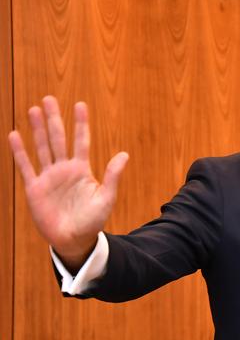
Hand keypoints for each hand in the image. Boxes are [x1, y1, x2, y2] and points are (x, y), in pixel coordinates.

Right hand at [8, 96, 128, 270]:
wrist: (74, 240)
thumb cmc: (92, 221)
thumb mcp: (106, 198)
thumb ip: (112, 176)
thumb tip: (124, 154)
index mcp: (82, 170)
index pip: (81, 141)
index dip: (80, 123)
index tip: (80, 104)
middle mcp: (64, 169)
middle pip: (58, 138)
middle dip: (54, 119)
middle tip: (49, 99)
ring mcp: (49, 177)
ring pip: (42, 147)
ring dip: (37, 130)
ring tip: (34, 110)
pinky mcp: (35, 188)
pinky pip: (26, 166)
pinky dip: (20, 152)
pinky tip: (15, 135)